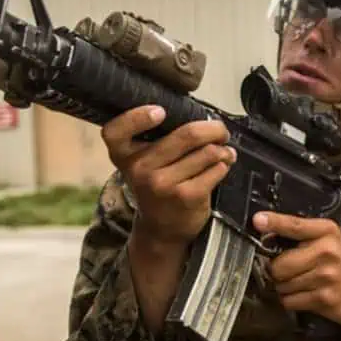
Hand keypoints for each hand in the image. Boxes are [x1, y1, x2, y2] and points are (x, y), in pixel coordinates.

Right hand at [101, 105, 235, 248]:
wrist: (161, 228)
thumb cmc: (157, 184)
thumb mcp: (143, 161)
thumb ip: (157, 137)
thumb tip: (204, 119)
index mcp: (123, 154)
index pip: (116, 130)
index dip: (137, 117)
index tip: (159, 112)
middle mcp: (139, 169)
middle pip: (187, 134)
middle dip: (213, 129)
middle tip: (220, 131)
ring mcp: (162, 184)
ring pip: (207, 152)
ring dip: (222, 150)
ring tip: (223, 152)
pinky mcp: (186, 196)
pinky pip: (216, 169)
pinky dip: (223, 165)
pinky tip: (221, 166)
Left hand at [253, 211, 340, 331]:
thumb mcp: (329, 242)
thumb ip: (302, 237)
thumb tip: (266, 234)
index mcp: (326, 232)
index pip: (294, 225)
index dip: (274, 223)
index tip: (258, 220)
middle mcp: (327, 251)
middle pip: (278, 264)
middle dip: (277, 271)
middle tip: (291, 272)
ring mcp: (325, 275)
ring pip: (281, 284)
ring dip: (286, 288)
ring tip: (303, 284)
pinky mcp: (323, 298)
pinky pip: (289, 301)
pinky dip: (291, 301)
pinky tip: (305, 296)